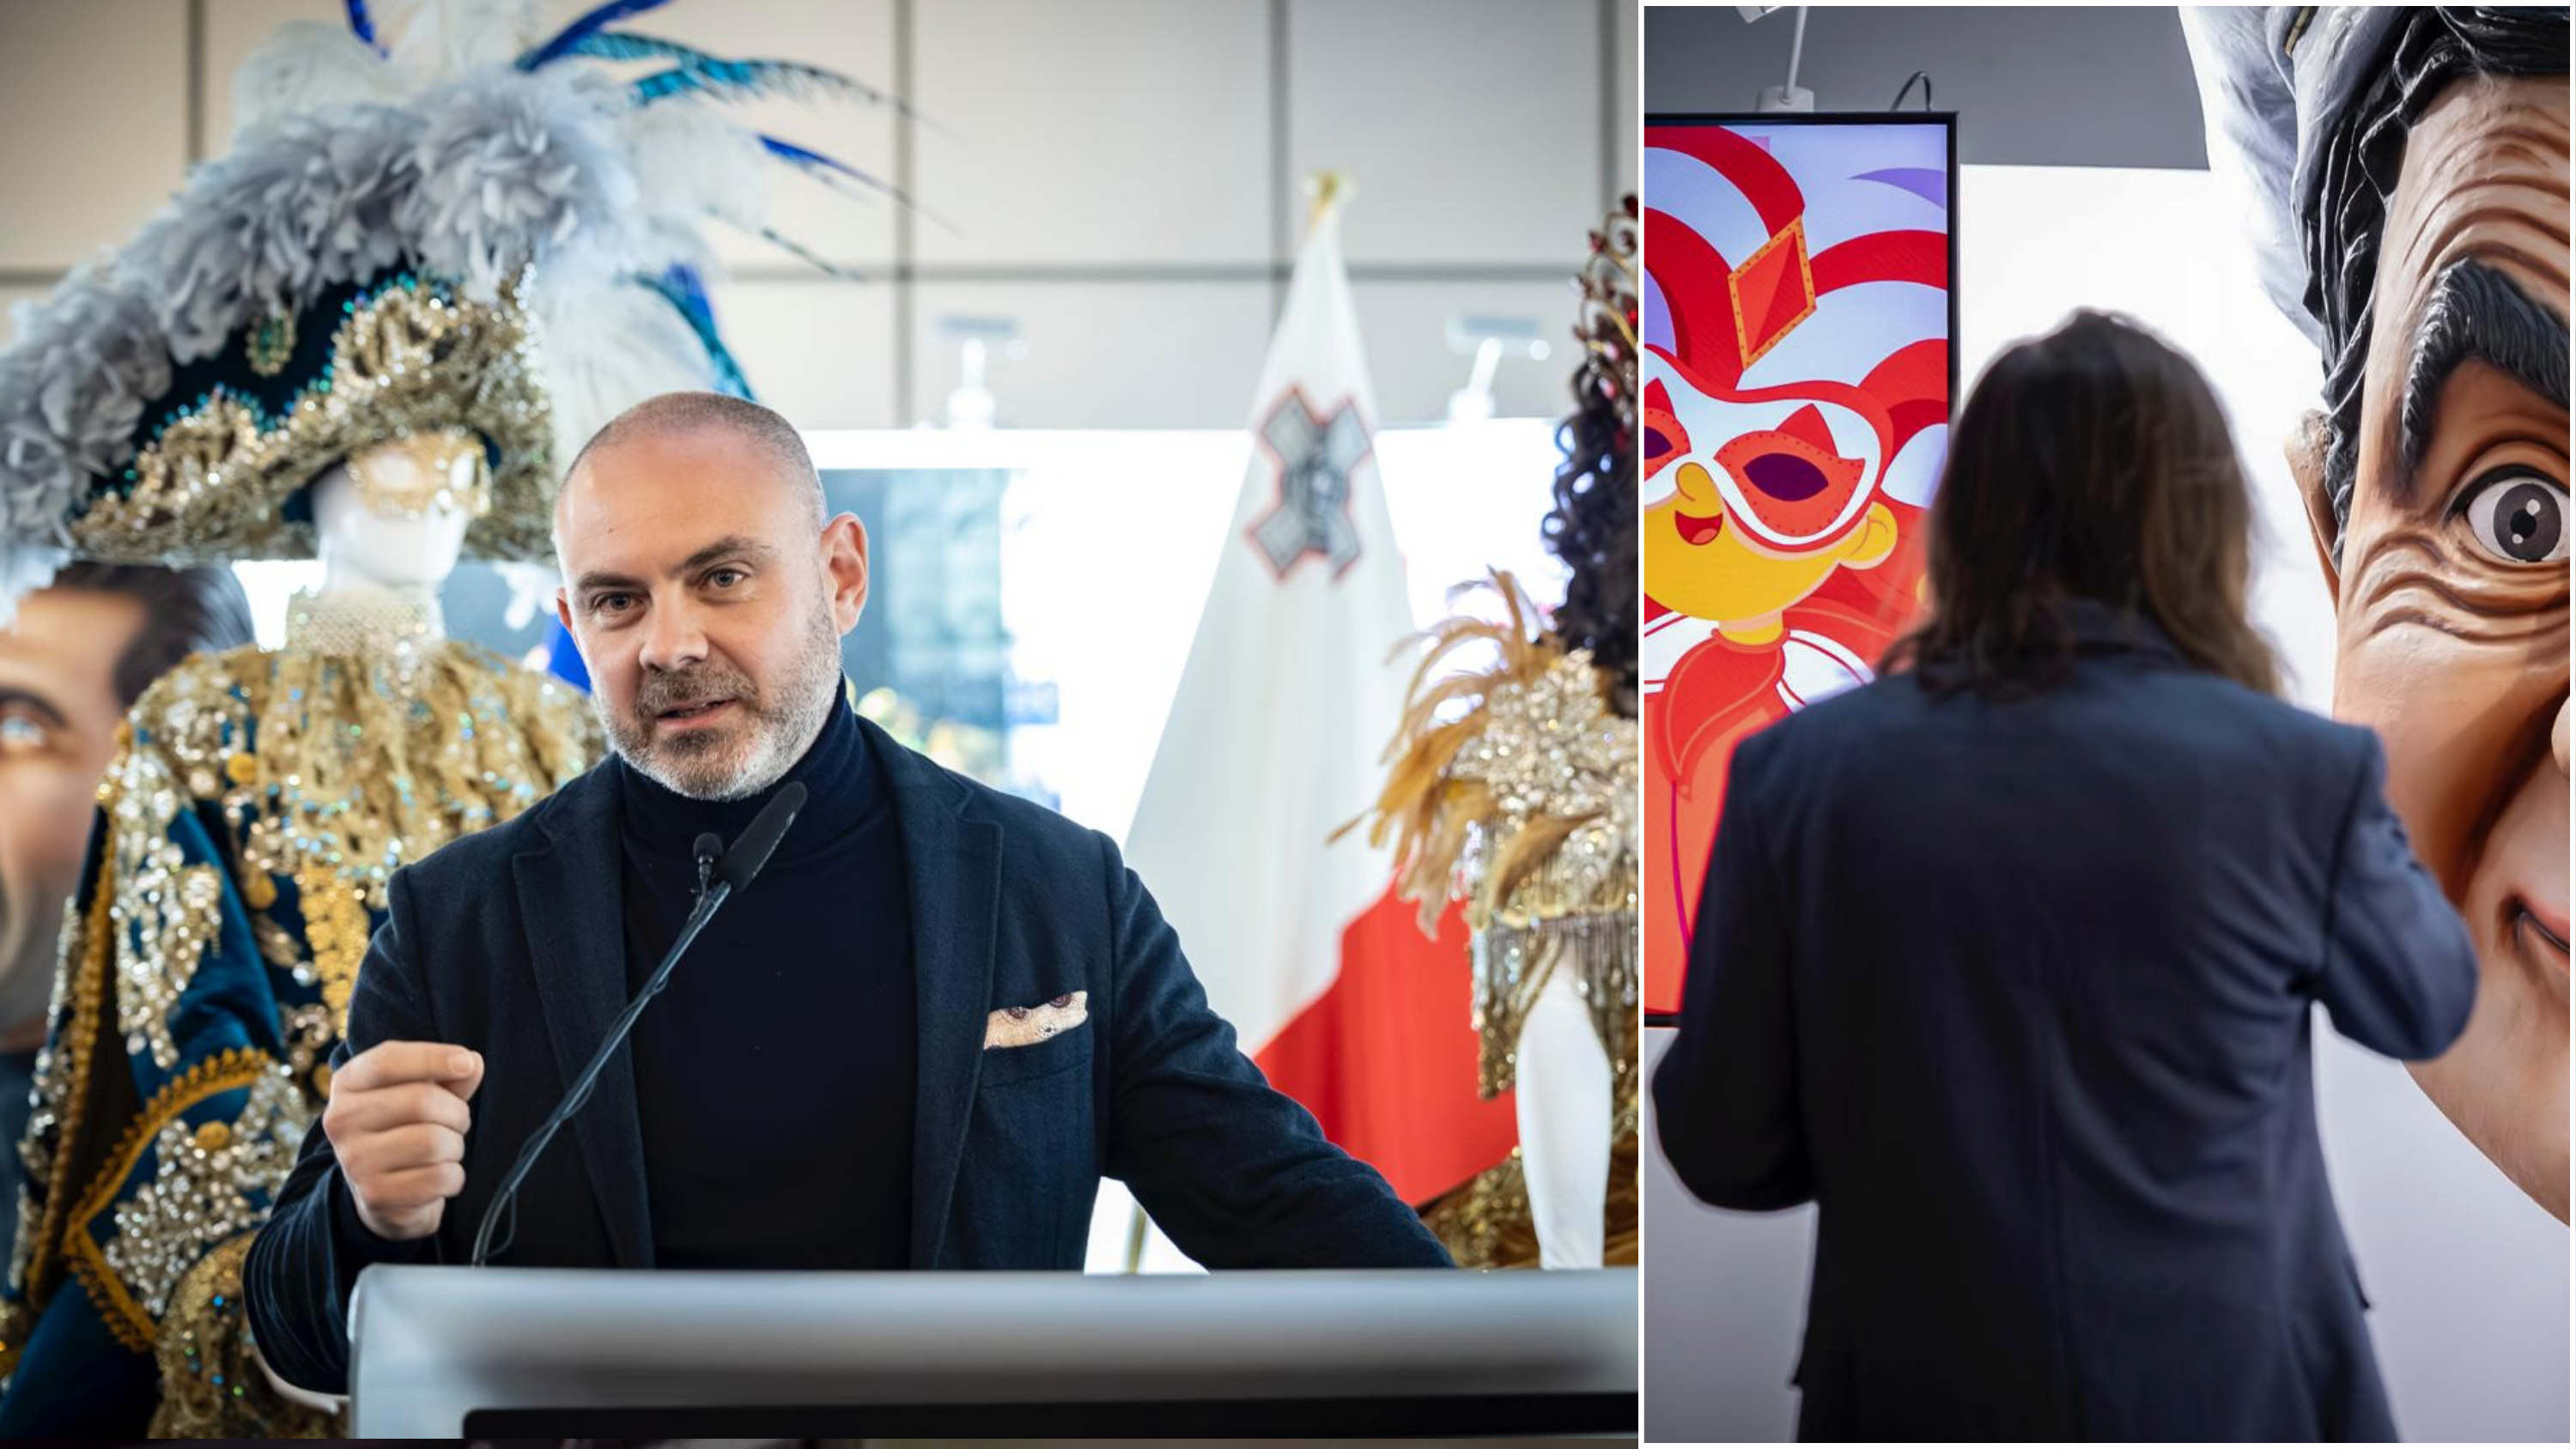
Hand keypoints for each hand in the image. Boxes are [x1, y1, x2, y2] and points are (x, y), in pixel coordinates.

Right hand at [322, 1040, 482, 1241]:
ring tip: (445, 1150)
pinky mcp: (374, 1195)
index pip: (386, 1061)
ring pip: (434, 1142)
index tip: (466, 1062)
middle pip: (421, 1101)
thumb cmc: (406, 1127)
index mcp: (347, 1084)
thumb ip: (449, 1074)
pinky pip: (439, 1177)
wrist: (383, 1189)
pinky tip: (439, 1176)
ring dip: (456, 1146)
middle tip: (456, 1122)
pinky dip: (453, 1177)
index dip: (433, 1058)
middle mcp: (341, 1120)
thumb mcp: (422, 1090)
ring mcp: (354, 1160)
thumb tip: (471, 1065)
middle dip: (456, 1112)